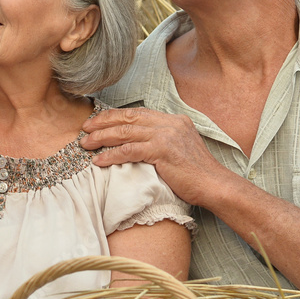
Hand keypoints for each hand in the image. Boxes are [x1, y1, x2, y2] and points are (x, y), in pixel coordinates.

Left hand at [80, 107, 229, 206]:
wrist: (213, 185)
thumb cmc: (195, 174)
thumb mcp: (178, 149)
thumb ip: (159, 140)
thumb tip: (134, 142)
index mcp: (173, 120)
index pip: (137, 113)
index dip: (114, 116)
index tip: (97, 122)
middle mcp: (169, 123)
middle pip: (128, 118)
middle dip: (103, 123)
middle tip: (85, 130)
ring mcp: (166, 135)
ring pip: (125, 132)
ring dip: (102, 138)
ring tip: (86, 144)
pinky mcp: (162, 151)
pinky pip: (129, 150)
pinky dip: (111, 155)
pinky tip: (99, 161)